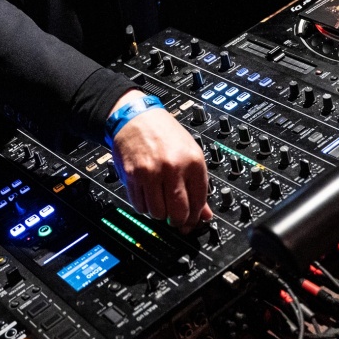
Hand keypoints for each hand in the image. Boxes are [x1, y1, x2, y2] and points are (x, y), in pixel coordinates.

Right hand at [110, 93, 212, 231]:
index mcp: (193, 162)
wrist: (136, 116)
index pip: (199, 202)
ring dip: (158, 213)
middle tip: (174, 219)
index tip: (191, 221)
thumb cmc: (164, 133)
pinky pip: (139, 205)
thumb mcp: (189, 153)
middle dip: (177, 221)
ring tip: (159, 201)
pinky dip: (143, 206)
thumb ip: (198, 185)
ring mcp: (151, 172)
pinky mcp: (133, 176)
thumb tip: (205, 215)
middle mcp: (173, 167)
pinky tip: (147, 195)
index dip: (195, 217)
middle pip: (179, 213)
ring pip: (157, 213)